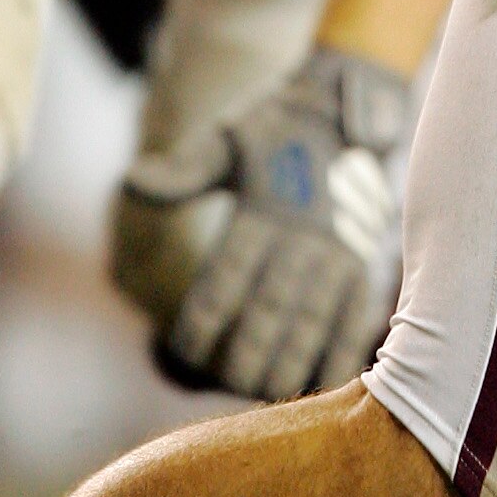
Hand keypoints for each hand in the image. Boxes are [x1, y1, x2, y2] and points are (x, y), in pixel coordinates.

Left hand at [112, 46, 408, 400]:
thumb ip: (184, 172)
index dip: (206, 315)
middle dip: (250, 348)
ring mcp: (340, 247)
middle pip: (273, 303)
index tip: (185, 350)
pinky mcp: (364, 256)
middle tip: (228, 383)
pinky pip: (357, 309)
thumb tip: (132, 183)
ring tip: (269, 390)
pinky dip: (344, 344)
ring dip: (294, 355)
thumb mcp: (225, 140)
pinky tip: (328, 378)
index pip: (229, 273)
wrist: (343, 106)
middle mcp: (305, 233)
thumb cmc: (272, 129)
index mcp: (265, 208)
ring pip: (315, 313)